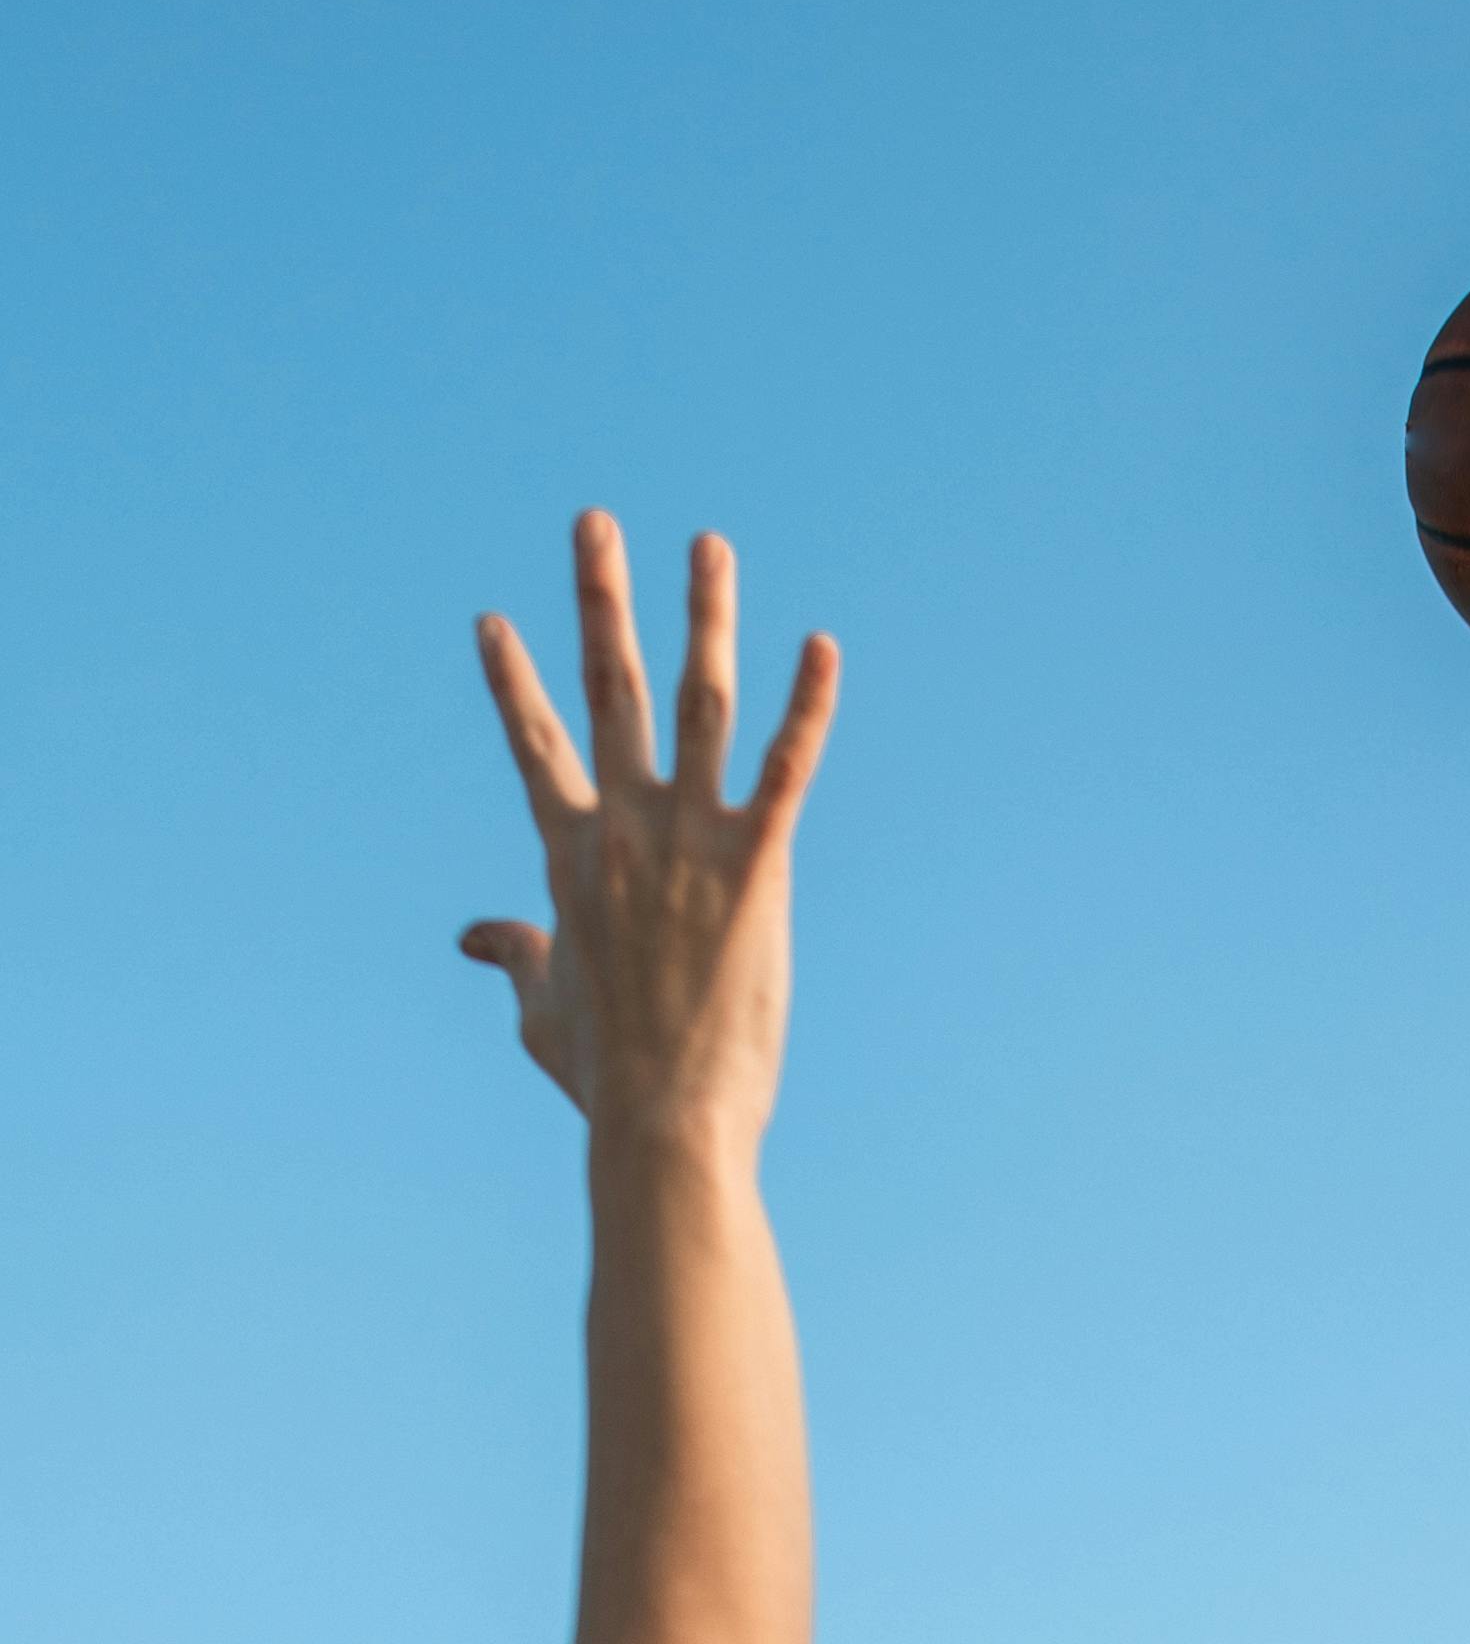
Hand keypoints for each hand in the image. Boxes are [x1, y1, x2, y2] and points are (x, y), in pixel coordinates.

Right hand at [460, 514, 838, 1147]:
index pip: (532, 745)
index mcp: (568, 855)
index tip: (494, 621)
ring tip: (709, 543)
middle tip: (596, 522)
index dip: (511, 682)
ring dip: (704, 615)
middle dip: (600, 600)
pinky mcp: (756, 867)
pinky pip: (788, 768)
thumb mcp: (539, 1010)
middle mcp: (623, 829)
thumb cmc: (602, 1078)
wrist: (663, 1120)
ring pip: (698, 702)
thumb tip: (471, 936)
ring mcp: (688, 841)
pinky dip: (808, 704)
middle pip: (607, 690)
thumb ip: (511, 954)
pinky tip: (823, 646)